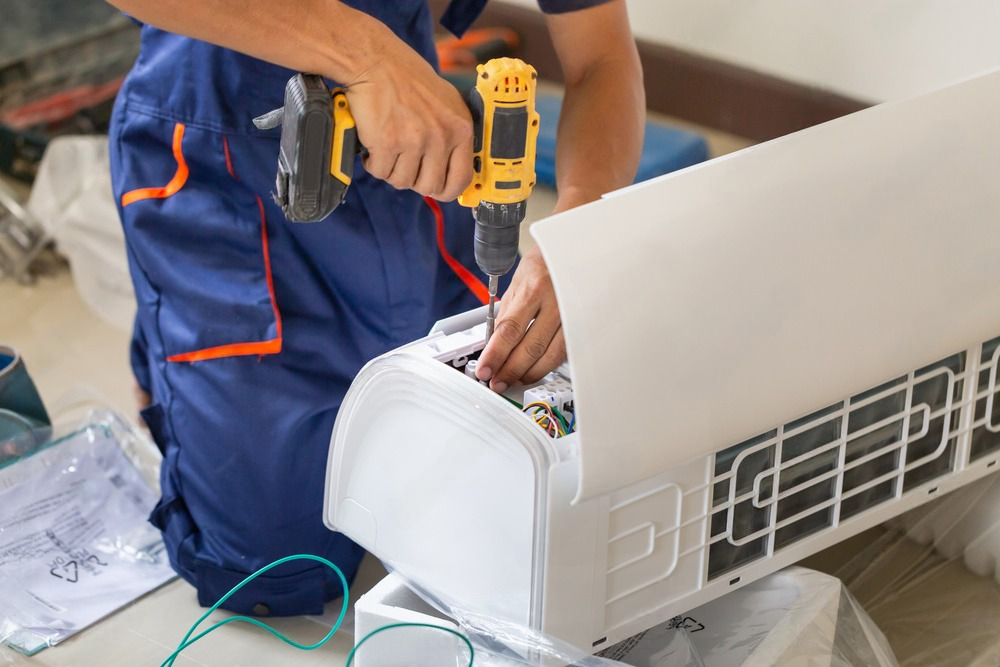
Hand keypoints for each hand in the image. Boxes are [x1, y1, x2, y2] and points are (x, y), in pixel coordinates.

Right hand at [346, 35, 472, 200]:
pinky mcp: (388, 143)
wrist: (377, 62)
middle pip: (429, 186)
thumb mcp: (447, 103)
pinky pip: (380, 171)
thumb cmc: (409, 80)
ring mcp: (414, 141)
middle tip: (404, 163)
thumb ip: (453, 134)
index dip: (446, 190)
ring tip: (388, 148)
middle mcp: (441, 137)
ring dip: (391, 170)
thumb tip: (454, 169)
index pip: (461, 179)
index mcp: (461, 129)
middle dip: (413, 180)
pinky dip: (373, 163)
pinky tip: (374, 145)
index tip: (436, 189)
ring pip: (401, 181)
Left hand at [475, 246, 565, 391]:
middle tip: (497, 381)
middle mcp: (556, 302)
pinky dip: (548, 365)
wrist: (576, 250)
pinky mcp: (583, 324)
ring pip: (551, 355)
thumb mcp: (518, 282)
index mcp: (534, 288)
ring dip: (529, 373)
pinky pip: (565, 352)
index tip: (484, 370)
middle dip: (510, 370)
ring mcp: (573, 314)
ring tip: (513, 379)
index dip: (495, 354)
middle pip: (531, 347)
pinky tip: (535, 370)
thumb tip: (494, 345)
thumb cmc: (545, 263)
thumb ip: (507, 314)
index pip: (509, 330)